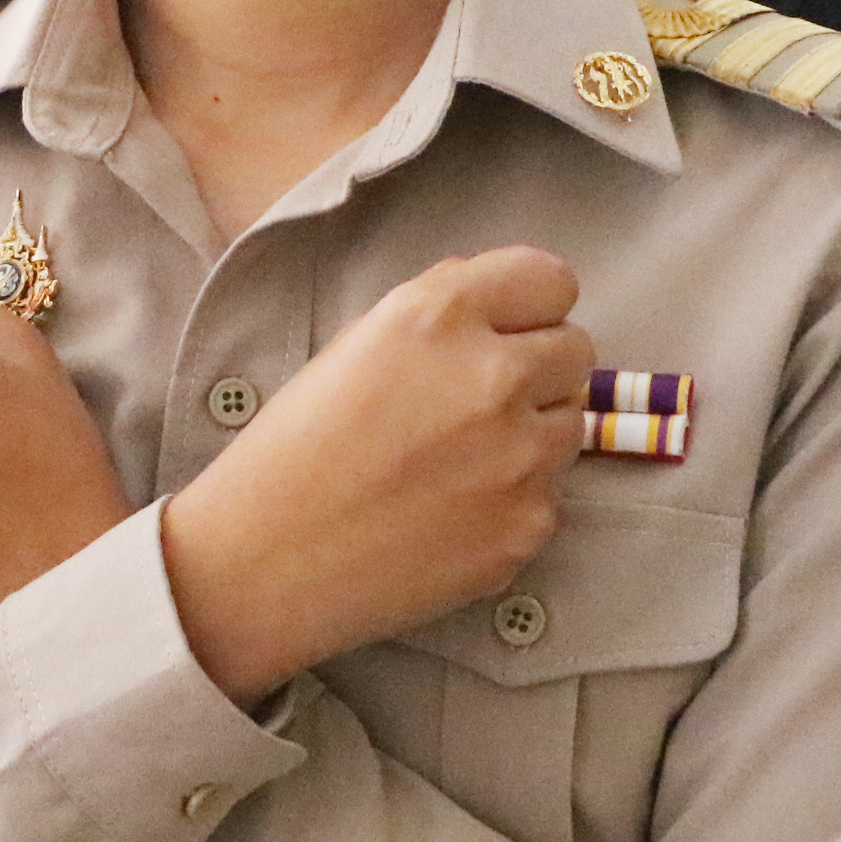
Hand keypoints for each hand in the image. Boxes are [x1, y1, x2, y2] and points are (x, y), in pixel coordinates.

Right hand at [158, 249, 592, 702]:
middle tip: (478, 404)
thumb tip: (497, 306)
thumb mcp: (353, 345)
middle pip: (576, 350)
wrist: (264, 561)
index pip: (551, 280)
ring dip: (530, 435)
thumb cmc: (293, 449)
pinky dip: (512, 502)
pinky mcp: (529, 525)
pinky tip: (450, 515)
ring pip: (570, 424)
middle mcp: (493, 375)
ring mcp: (521, 455)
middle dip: (537, 370)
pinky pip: (549, 495)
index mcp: (440, 315)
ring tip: (458, 463)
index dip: (528, 308)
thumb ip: (436, 312)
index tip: (507, 332)